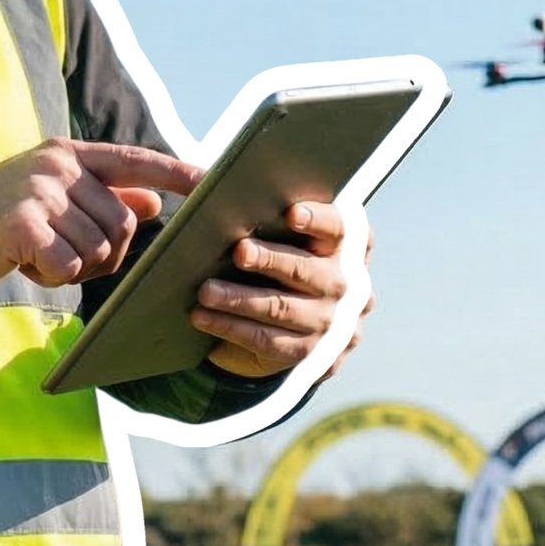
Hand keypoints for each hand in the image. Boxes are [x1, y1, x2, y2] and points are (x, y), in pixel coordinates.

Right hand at [0, 139, 203, 292]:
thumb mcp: (46, 200)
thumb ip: (101, 198)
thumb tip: (154, 202)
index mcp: (65, 154)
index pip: (134, 161)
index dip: (175, 173)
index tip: (210, 181)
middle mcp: (56, 165)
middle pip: (123, 224)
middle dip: (103, 255)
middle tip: (59, 255)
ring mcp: (39, 192)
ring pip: (99, 250)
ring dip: (73, 268)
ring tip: (35, 256)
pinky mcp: (25, 224)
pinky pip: (70, 266)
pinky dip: (52, 277)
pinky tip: (23, 264)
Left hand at [192, 200, 373, 378]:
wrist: (287, 324)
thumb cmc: (274, 260)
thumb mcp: (279, 236)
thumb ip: (264, 215)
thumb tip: (214, 194)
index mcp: (342, 246)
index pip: (337, 228)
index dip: (317, 220)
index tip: (290, 213)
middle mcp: (341, 283)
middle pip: (305, 269)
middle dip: (270, 260)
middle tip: (240, 252)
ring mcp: (327, 321)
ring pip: (281, 307)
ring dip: (239, 299)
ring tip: (206, 291)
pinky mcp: (305, 351)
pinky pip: (266, 339)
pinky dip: (231, 327)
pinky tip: (202, 317)